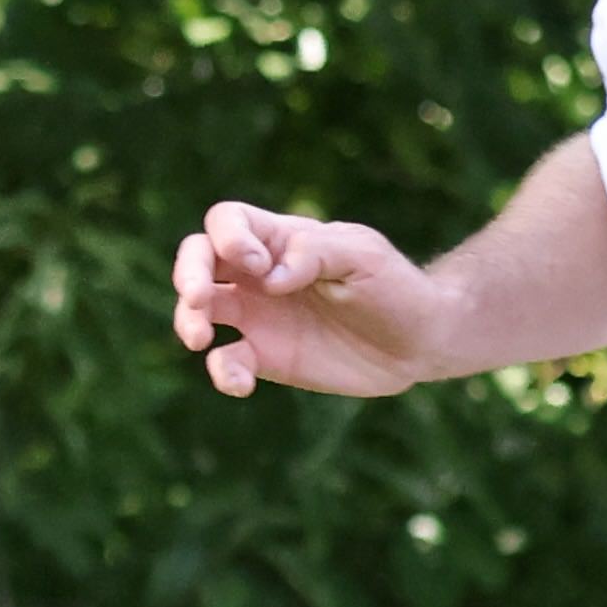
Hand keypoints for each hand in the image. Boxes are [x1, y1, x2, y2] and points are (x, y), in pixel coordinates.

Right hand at [174, 202, 442, 397]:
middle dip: (188, 273)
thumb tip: (268, 277)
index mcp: (281, 239)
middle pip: (199, 258)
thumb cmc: (395, 286)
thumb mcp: (363, 256)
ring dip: (187, 319)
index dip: (227, 237)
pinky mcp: (266, 357)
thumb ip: (314, 253)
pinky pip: (226, 361)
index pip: (228, 221)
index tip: (259, 266)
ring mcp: (259, 316)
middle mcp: (260, 274)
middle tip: (198, 297)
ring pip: (199, 308)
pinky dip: (223, 372)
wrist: (419, 341)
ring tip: (201, 339)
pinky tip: (242, 384)